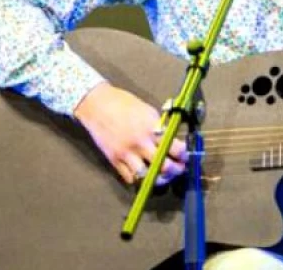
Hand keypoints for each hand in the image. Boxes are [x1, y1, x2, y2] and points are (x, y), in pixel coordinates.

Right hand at [72, 83, 186, 184]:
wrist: (97, 105)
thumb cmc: (122, 103)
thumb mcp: (147, 111)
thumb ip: (159, 126)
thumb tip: (171, 138)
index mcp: (151, 128)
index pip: (175, 148)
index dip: (183, 154)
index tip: (185, 155)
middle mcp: (140, 143)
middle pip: (164, 166)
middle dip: (175, 170)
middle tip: (178, 168)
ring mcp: (126, 154)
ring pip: (147, 177)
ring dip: (157, 179)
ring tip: (162, 176)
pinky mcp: (114, 160)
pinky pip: (129, 178)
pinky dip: (138, 178)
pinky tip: (143, 174)